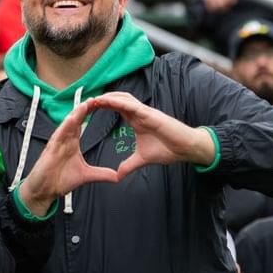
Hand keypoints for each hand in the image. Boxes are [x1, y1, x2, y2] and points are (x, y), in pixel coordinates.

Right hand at [18, 99, 120, 216]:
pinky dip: (65, 126)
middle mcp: (64, 140)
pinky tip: (71, 118)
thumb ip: (101, 174)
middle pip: (76, 121)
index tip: (100, 106)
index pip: (82, 125)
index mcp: (72, 143)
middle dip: (85, 109)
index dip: (90, 115)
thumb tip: (117, 176)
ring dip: (76, 114)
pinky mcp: (50, 148)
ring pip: (67, 125)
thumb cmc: (61, 181)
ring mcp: (57, 143)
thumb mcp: (86, 176)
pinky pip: (58, 134)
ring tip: (85, 104)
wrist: (45, 191)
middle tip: (95, 98)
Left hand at [89, 92, 215, 177]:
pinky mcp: (151, 115)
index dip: (104, 106)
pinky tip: (108, 101)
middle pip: (118, 100)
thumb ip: (129, 165)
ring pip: (124, 99)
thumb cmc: (168, 149)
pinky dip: (120, 102)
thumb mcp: (142, 159)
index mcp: (137, 120)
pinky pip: (133, 106)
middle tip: (86, 101)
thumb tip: (118, 175)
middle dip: (103, 99)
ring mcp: (146, 112)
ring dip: (109, 97)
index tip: (89, 108)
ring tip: (94, 99)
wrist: (186, 149)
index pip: (117, 108)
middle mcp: (140, 113)